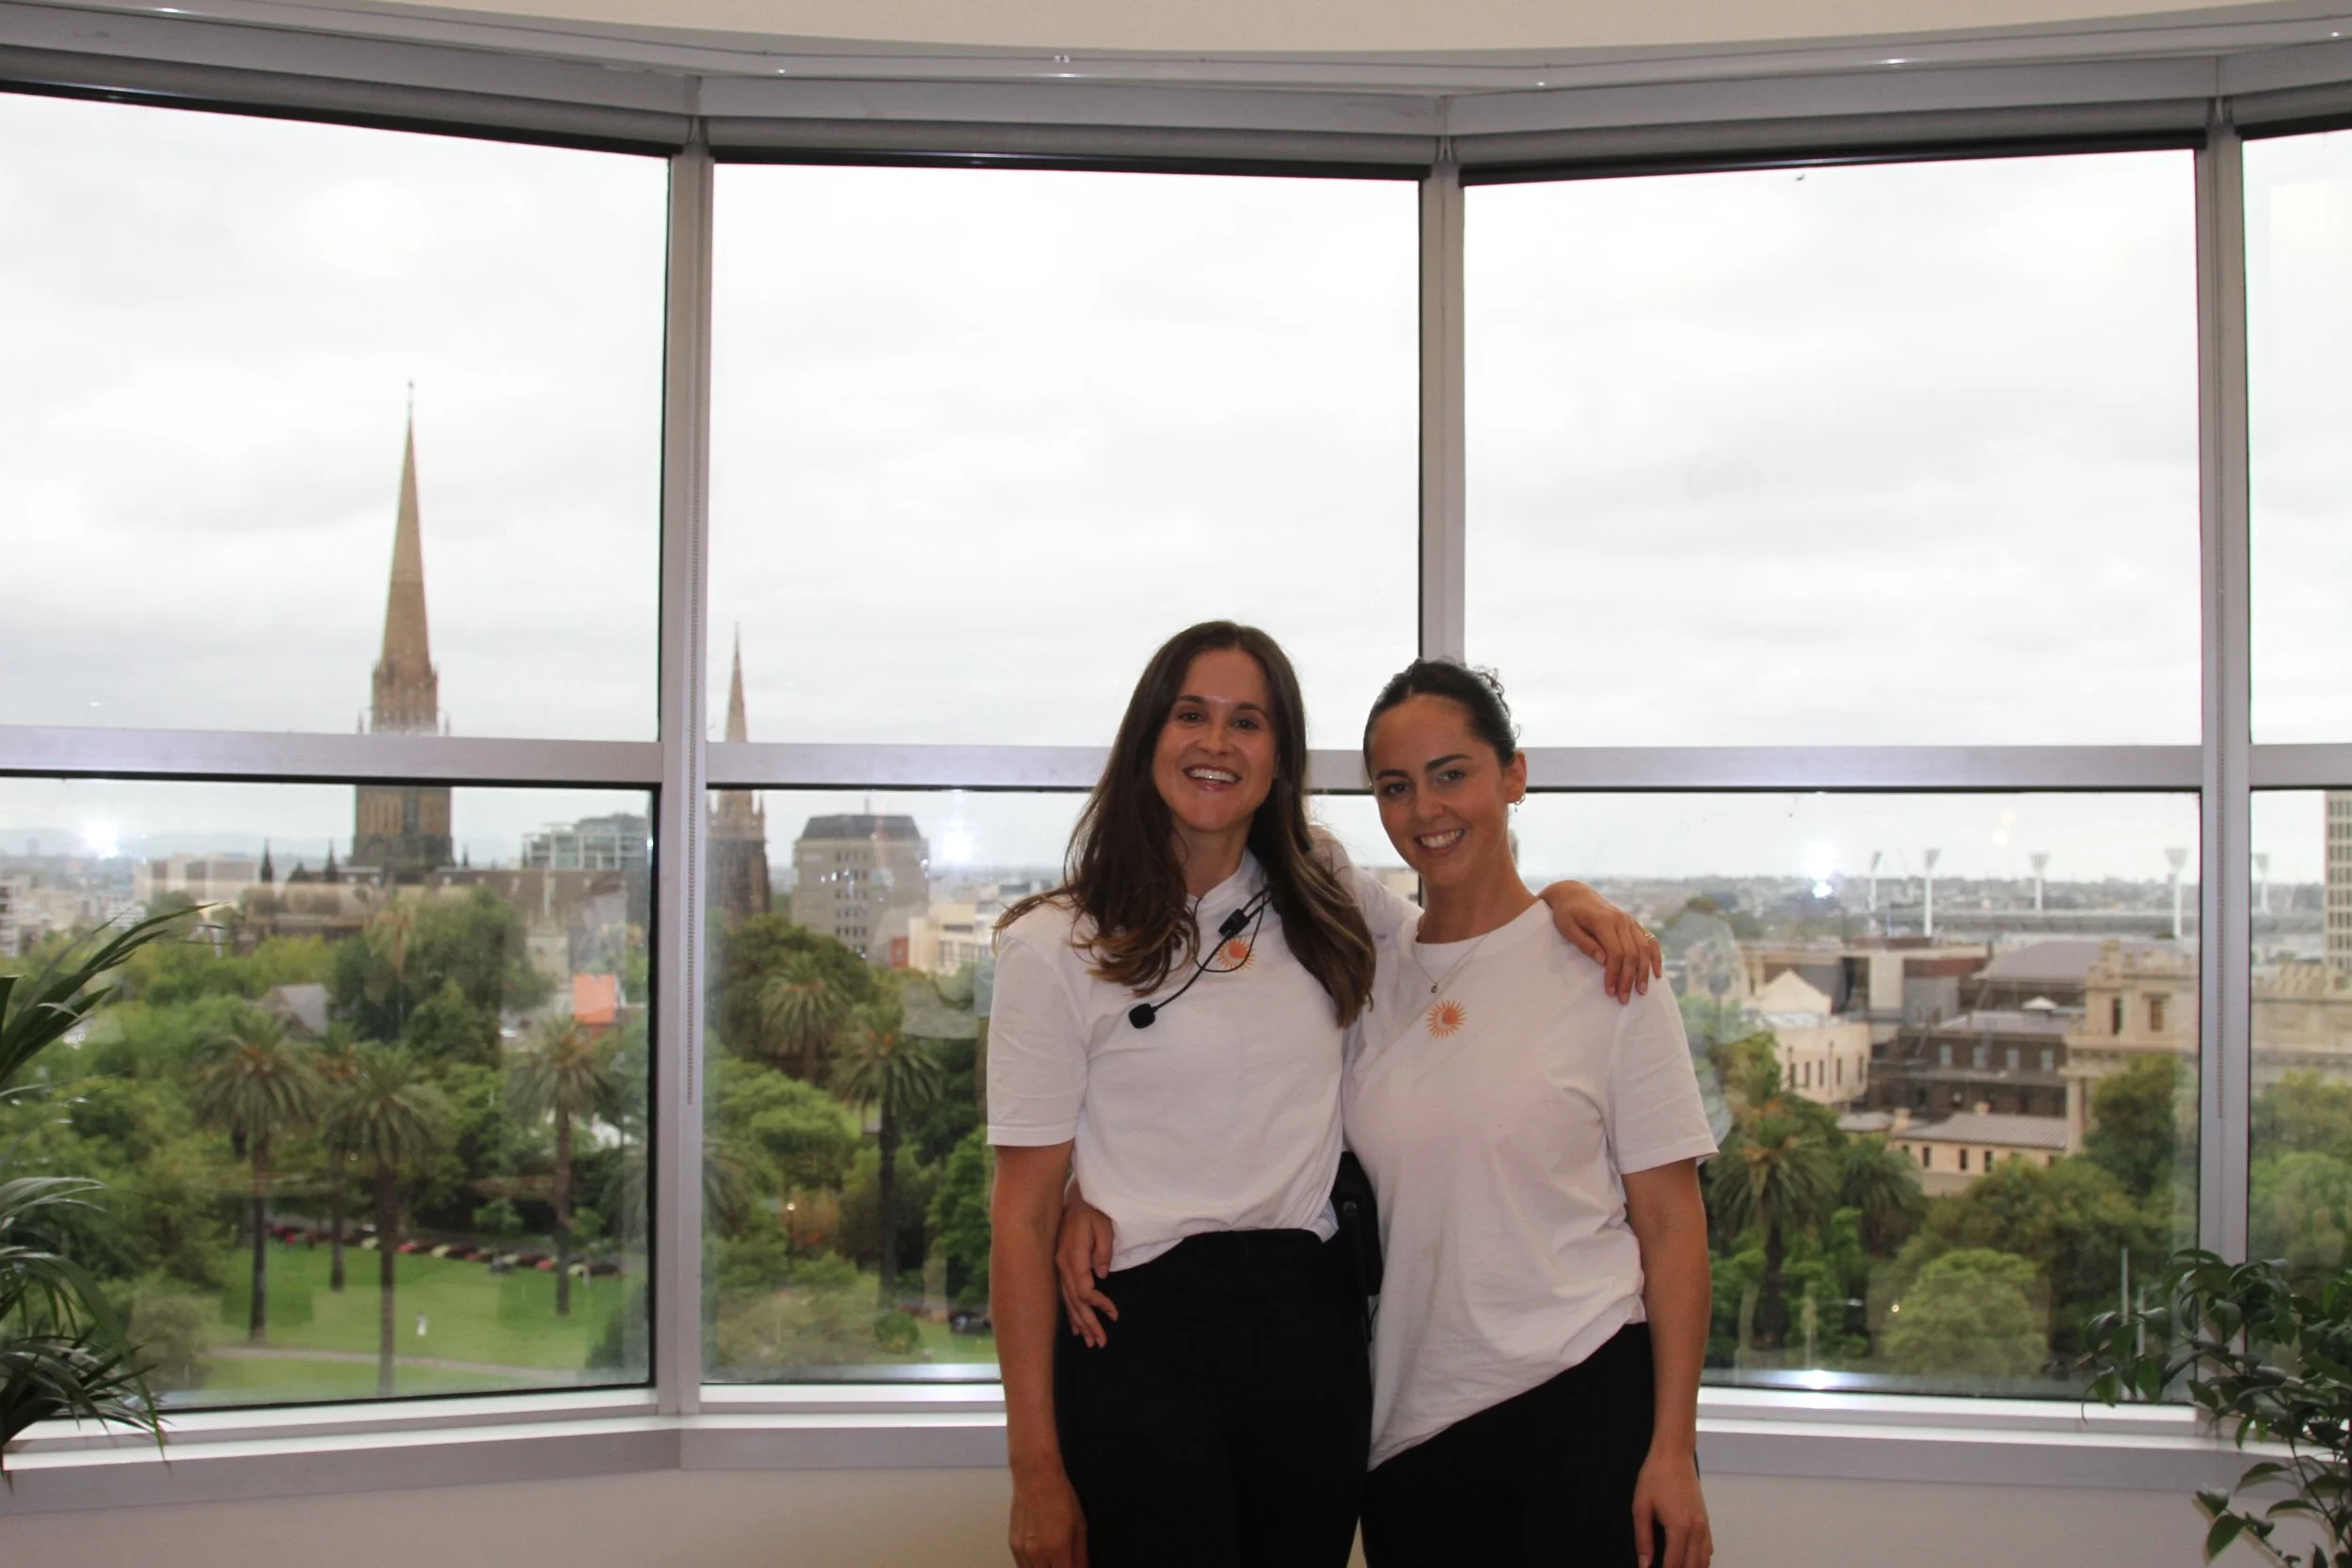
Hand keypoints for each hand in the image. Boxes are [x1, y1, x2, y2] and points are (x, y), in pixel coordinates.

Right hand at [1009, 1465, 1089, 1567]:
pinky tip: (1042, 1560)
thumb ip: (1081, 1556)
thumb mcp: (1080, 1527)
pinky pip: (1023, 1567)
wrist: (1036, 1478)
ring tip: (1054, 1562)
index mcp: (1058, 1550)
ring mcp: (1022, 1552)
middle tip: (1065, 1563)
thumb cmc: (1062, 1498)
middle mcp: (1037, 1555)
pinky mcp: (1013, 1546)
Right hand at [1055, 1195, 1118, 1347]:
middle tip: (1101, 1343)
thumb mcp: (1104, 1227)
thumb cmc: (1093, 1211)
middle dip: (1089, 1324)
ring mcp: (1060, 1268)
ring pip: (1069, 1302)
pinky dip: (1071, 1313)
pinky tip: (1076, 1328)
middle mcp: (1062, 1266)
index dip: (1099, 1305)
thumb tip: (1103, 1275)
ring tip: (1091, 1342)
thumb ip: (1103, 1251)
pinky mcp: (1061, 1268)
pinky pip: (1064, 1295)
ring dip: (1080, 1323)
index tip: (1114, 1314)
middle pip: (1075, 1302)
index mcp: (1073, 1257)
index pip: (1084, 1290)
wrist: (1076, 1198)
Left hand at [1539, 881, 1661, 1002]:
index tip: (1610, 992)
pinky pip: (1650, 940)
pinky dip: (1656, 956)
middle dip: (1629, 978)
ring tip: (1641, 991)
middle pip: (1632, 954)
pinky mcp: (1633, 923)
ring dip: (1644, 972)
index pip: (1615, 953)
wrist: (1574, 893)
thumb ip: (1585, 944)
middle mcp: (1621, 920)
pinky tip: (1656, 973)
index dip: (1614, 974)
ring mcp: (1629, 921)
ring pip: (1644, 949)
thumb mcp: (1567, 928)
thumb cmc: (1566, 913)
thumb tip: (1603, 961)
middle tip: (1624, 999)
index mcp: (1604, 921)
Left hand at [1631, 1449, 1710, 1567]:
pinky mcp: (1706, 1520)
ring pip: (1704, 1561)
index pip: (1673, 1564)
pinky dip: (1700, 1560)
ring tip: (1676, 1567)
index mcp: (1679, 1528)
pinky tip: (1689, 1561)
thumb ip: (1643, 1539)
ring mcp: (1704, 1525)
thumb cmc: (1656, 1476)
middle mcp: (1696, 1530)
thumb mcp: (1641, 1507)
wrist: (1674, 1454)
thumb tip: (1644, 1564)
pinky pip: (1708, 1548)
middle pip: (1692, 1566)